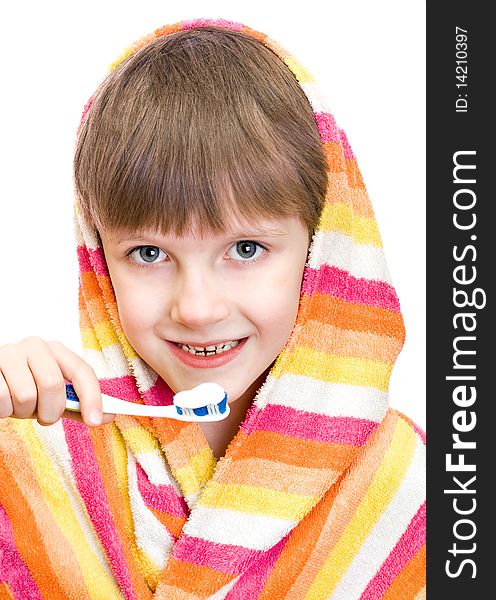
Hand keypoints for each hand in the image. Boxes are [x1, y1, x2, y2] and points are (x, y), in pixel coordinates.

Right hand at [0, 337, 114, 426]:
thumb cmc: (24, 388)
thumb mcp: (51, 396)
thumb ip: (77, 405)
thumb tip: (108, 416)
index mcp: (56, 350)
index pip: (81, 371)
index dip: (92, 397)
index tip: (95, 421)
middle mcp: (35, 346)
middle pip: (53, 384)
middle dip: (50, 411)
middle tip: (44, 417)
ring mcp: (10, 352)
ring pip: (26, 395)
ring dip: (23, 412)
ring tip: (18, 406)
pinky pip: (2, 398)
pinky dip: (4, 410)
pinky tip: (3, 403)